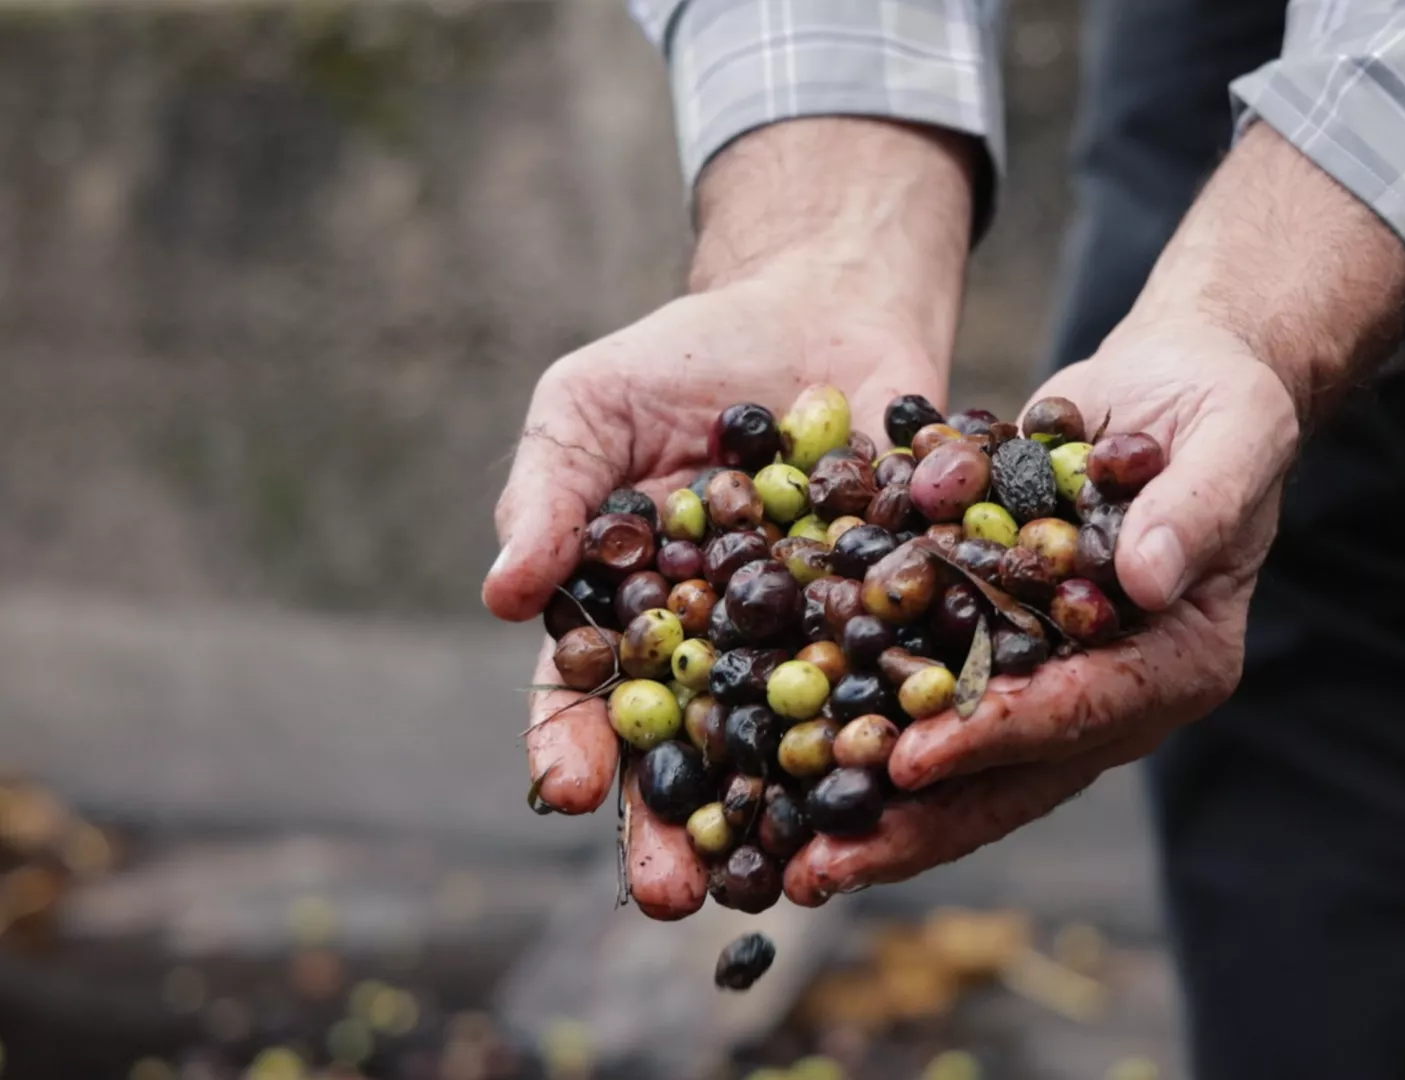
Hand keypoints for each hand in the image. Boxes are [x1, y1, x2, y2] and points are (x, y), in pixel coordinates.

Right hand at [483, 118, 975, 918]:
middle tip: (675, 897)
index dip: (570, 748)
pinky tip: (897, 780)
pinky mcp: (901, 620)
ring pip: (794, 749)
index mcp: (633, 619)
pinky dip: (898, 732)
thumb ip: (547, 497)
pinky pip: (900, 683)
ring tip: (784, 878)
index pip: (585, 699)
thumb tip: (500, 595)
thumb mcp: (588, 407)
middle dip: (677, 829)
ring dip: (786, 817)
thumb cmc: (684, 359)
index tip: (563, 790)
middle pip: (689, 757)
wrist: (823, 306)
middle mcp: (720, 654)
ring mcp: (812, 645)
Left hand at [780, 124, 1404, 903]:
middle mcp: (1118, 694)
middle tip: (821, 865)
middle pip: (1012, 775)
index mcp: (1183, 661)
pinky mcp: (1001, 651)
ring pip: (960, 763)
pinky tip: (781, 761)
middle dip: (915, 823)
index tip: (914, 758)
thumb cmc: (1220, 408)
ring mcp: (1055, 682)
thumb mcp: (1230, 441)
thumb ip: (1197, 507)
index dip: (998, 736)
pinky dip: (858, 730)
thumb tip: (1148, 578)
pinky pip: (926, 701)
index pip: (1085, 712)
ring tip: (786, 849)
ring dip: (873, 807)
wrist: (1175, 387)